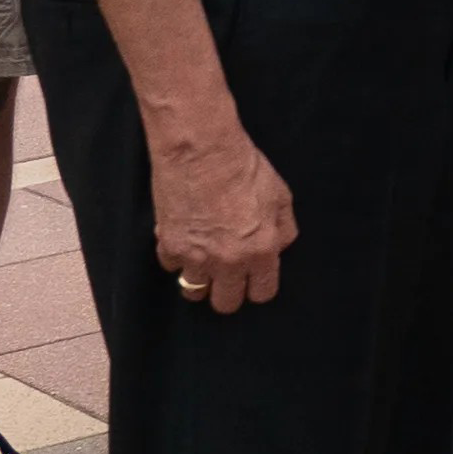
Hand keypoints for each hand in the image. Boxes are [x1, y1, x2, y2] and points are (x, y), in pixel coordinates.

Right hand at [152, 124, 295, 312]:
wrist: (202, 150)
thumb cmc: (244, 167)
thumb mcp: (281, 196)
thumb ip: (283, 229)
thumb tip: (278, 248)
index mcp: (261, 251)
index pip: (263, 293)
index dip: (258, 286)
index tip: (252, 278)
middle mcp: (229, 262)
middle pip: (226, 303)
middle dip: (227, 291)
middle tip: (225, 274)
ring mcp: (196, 257)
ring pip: (194, 292)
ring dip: (199, 278)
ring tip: (202, 260)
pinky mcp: (170, 246)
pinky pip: (171, 266)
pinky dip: (176, 256)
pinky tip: (183, 237)